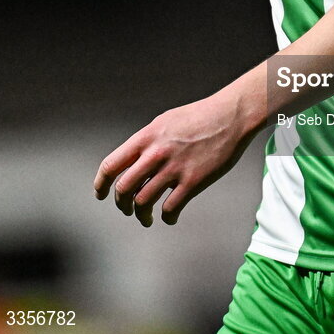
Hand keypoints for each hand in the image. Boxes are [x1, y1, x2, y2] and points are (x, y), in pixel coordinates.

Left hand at [93, 90, 250, 226]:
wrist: (231, 115)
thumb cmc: (201, 116)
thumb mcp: (166, 121)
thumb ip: (149, 141)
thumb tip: (136, 160)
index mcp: (147, 137)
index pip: (111, 165)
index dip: (101, 184)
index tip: (101, 194)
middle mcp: (156, 153)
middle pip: (124, 188)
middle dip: (122, 204)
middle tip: (127, 209)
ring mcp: (174, 168)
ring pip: (143, 202)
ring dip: (141, 215)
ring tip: (146, 218)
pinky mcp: (193, 181)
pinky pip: (171, 209)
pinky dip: (167, 218)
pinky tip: (170, 217)